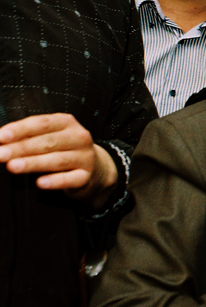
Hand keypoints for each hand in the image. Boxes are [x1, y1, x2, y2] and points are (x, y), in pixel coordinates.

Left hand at [0, 113, 116, 207]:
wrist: (95, 169)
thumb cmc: (64, 150)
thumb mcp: (50, 137)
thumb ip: (28, 136)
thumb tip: (0, 141)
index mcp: (67, 123)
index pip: (42, 123)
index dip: (20, 129)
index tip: (0, 137)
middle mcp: (79, 137)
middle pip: (48, 142)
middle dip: (20, 148)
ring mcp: (85, 157)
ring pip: (57, 160)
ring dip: (33, 163)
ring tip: (12, 167)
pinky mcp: (86, 177)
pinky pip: (70, 179)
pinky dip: (55, 181)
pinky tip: (40, 183)